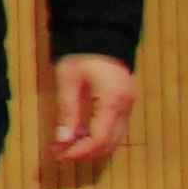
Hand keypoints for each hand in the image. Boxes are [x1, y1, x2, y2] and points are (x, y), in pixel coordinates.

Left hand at [44, 54, 136, 176]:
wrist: (101, 33)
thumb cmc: (82, 55)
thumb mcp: (68, 81)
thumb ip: (67, 112)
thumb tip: (62, 140)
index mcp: (112, 102)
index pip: (99, 139)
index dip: (79, 151)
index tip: (59, 155)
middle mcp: (125, 107)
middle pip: (109, 143)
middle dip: (84, 153)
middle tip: (59, 154)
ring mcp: (128, 105)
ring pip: (115, 138)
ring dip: (92, 146)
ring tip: (66, 146)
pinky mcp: (125, 102)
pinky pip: (115, 128)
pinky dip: (99, 136)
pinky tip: (79, 135)